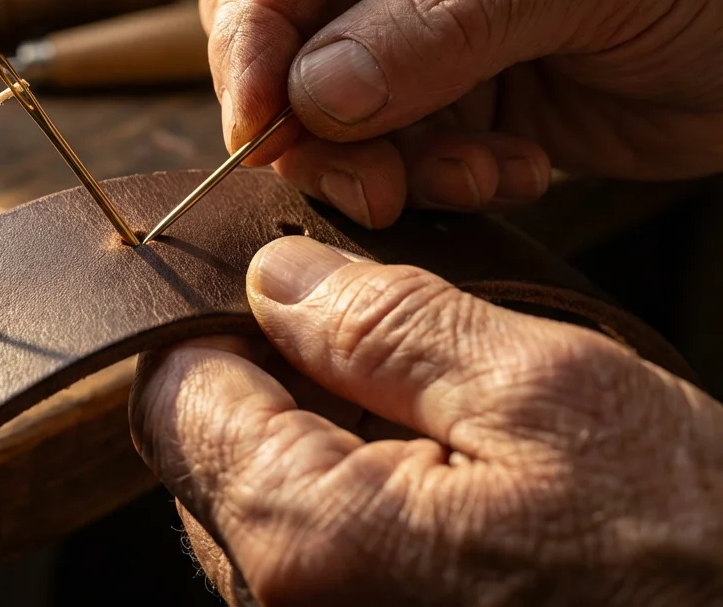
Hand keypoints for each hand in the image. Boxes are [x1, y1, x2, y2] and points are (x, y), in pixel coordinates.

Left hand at [130, 236, 722, 604]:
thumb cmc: (678, 549)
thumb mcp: (542, 393)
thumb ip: (386, 324)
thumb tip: (275, 275)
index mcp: (308, 536)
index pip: (176, 392)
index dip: (220, 312)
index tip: (292, 277)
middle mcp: (282, 600)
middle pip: (203, 441)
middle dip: (270, 366)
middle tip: (382, 332)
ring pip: (250, 486)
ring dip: (310, 422)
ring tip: (424, 401)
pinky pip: (301, 534)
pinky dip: (340, 477)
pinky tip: (428, 459)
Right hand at [203, 0, 722, 227]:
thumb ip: (449, 22)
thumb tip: (314, 91)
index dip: (255, 21)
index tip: (258, 117)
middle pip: (280, 25)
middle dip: (301, 114)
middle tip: (358, 179)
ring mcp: (418, 29)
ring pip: (322, 108)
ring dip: (376, 163)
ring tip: (473, 176)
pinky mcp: (446, 103)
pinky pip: (386, 155)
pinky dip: (430, 183)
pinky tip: (512, 172)